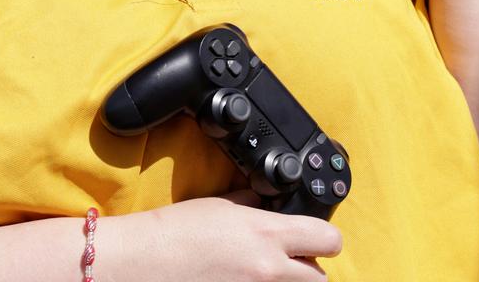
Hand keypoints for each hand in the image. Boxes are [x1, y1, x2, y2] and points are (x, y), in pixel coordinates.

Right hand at [104, 191, 341, 281]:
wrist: (150, 261)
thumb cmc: (179, 231)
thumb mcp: (223, 205)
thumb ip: (253, 205)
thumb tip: (267, 206)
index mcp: (267, 233)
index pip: (327, 238)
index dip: (324, 235)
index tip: (317, 234)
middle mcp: (270, 268)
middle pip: (321, 277)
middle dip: (309, 265)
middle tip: (292, 257)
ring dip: (290, 279)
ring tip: (266, 268)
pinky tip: (244, 278)